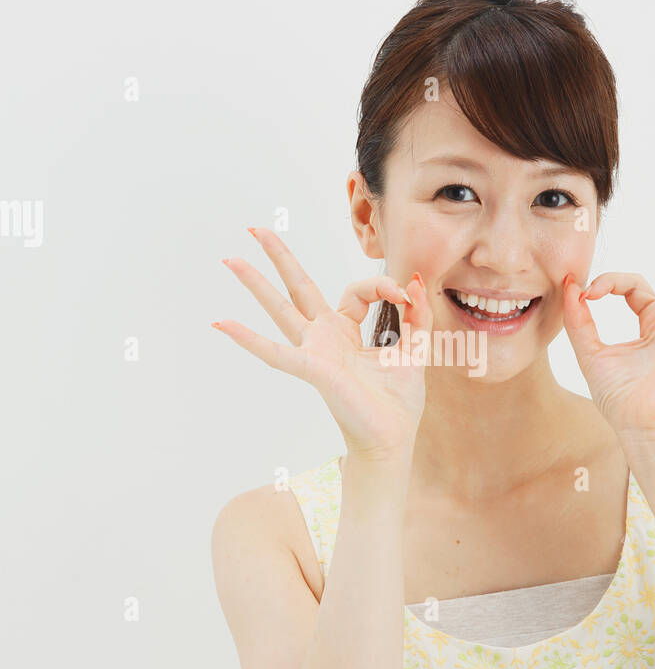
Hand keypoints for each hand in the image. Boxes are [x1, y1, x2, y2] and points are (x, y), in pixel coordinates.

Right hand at [213, 228, 432, 461]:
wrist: (391, 439)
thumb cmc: (397, 402)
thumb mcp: (415, 348)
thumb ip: (417, 314)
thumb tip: (413, 281)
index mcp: (347, 331)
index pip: (356, 291)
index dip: (381, 286)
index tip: (404, 293)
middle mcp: (325, 338)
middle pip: (298, 288)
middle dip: (280, 258)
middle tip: (256, 229)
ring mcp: (314, 352)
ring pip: (281, 310)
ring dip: (256, 284)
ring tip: (231, 260)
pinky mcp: (312, 370)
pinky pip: (275, 352)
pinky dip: (248, 339)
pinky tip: (222, 323)